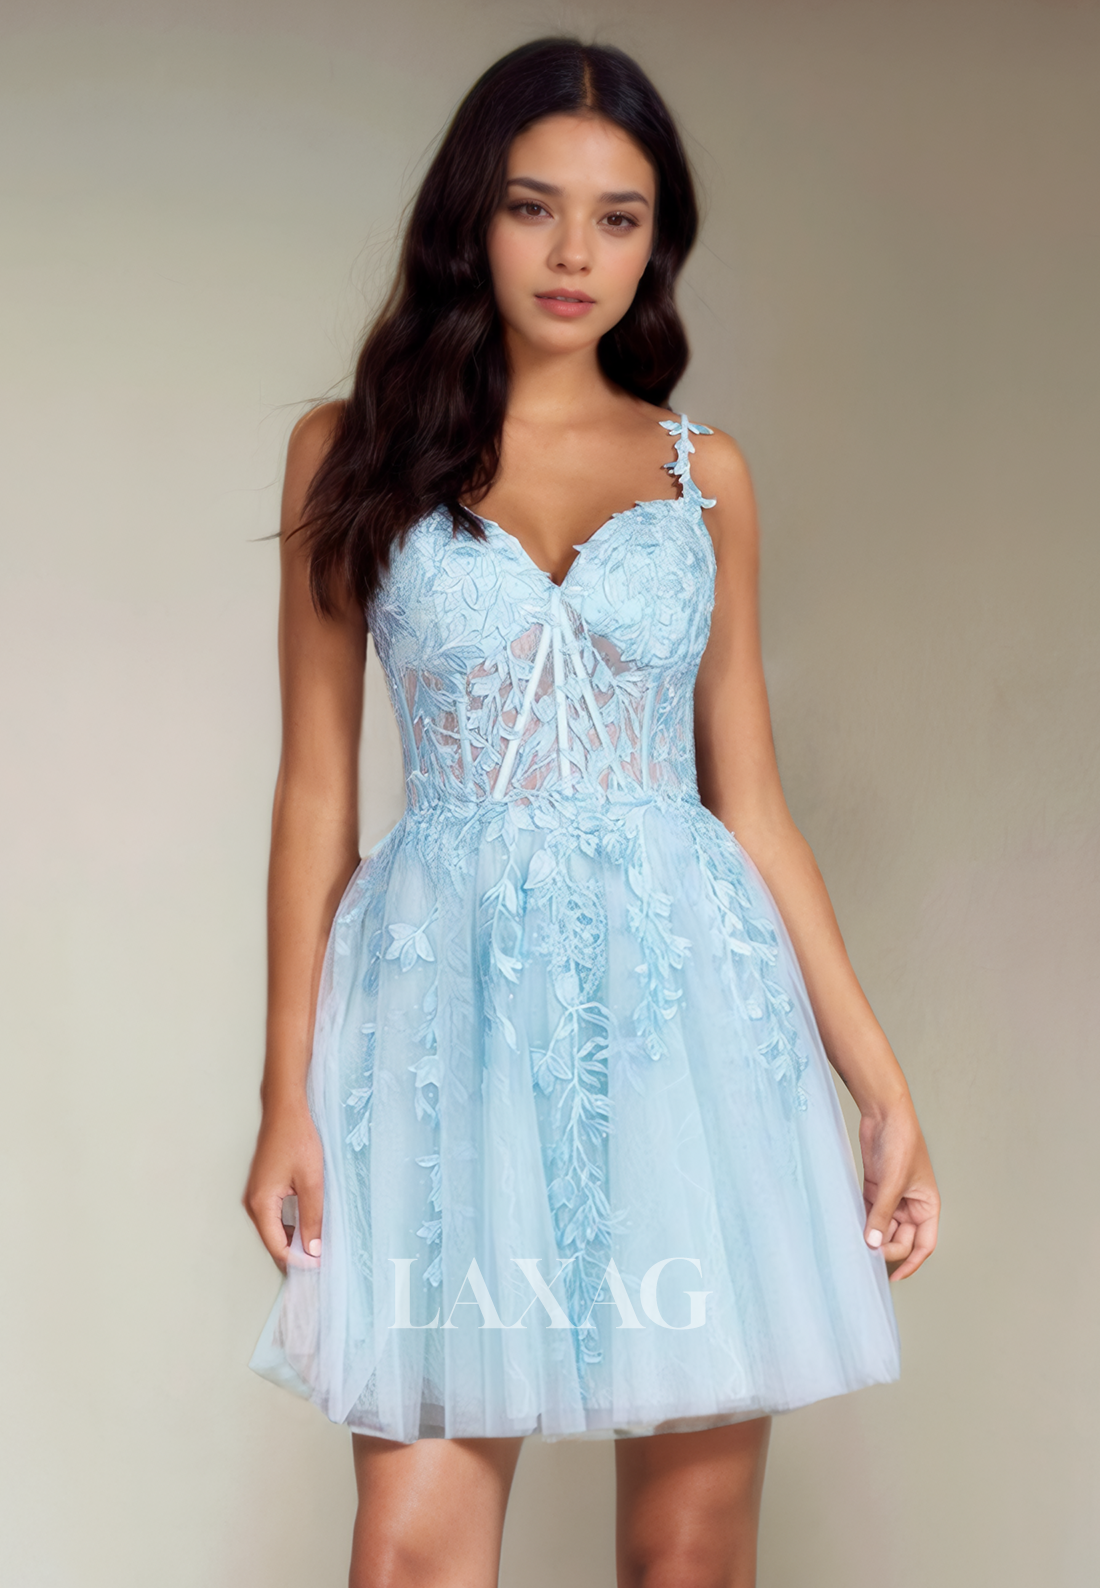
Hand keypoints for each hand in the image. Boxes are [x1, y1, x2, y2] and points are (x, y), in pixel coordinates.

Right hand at [243, 1099, 323, 1273]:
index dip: (298, 1260)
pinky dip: (288, 1224)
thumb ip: (312, 1217)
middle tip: (320, 1258)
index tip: (319, 1265)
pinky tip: (307, 1223)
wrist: (285, 1110)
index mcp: (261, 1203)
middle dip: (295, 1253)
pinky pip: (273, 1215)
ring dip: (292, 1239)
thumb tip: (313, 1249)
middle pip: (272, 1240)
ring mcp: (255, 1194)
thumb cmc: (298, 1140)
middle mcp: (253, 1202)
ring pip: (272, 1229)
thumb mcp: (311, 1181)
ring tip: (317, 1244)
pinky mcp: (262, 1187)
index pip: (277, 1246)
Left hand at [858, 1098, 938, 1280]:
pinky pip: (871, 1213)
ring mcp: (893, 1197)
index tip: (894, 1277)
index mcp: (928, 1205)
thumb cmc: (901, 1141)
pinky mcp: (876, 1188)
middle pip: (901, 1239)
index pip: (924, 1244)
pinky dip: (863, 1221)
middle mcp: (912, 1204)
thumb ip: (883, 1214)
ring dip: (873, 1236)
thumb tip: (873, 1243)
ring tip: (857, 1244)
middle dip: (887, 1248)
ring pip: (884, 1227)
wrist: (884, 1113)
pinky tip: (852, 1228)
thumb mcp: (893, 1183)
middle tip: (867, 1254)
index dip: (911, 1263)